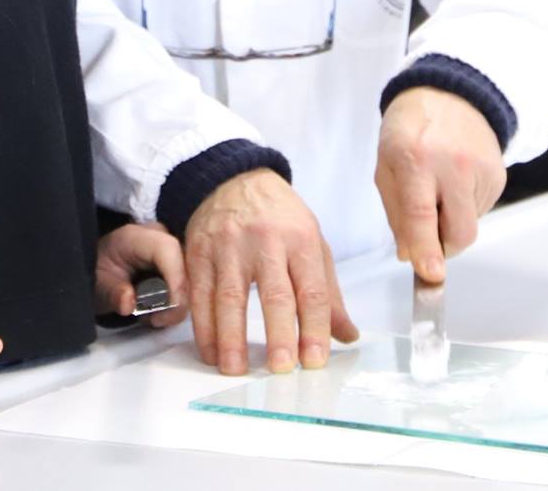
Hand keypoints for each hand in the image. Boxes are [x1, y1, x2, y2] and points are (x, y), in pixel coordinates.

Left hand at [95, 222, 187, 328]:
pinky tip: (158, 310)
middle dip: (177, 299)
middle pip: (186, 266)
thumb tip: (128, 303)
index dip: (176, 279)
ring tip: (151, 315)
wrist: (98, 270)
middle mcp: (159, 237)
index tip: (170, 308)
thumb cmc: (97, 274)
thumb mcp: (98, 286)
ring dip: (177, 304)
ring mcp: (171, 249)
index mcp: (137, 237)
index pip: (168, 250)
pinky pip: (189, 284)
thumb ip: (112, 293)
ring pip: (192, 278)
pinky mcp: (178, 264)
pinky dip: (177, 303)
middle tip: (155, 319)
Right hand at [184, 169, 356, 375]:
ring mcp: (229, 247)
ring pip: (230, 297)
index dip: (315, 328)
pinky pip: (200, 294)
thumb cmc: (278, 216)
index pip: (312, 290)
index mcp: (301, 240)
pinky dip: (204, 327)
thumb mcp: (312, 243)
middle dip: (279, 334)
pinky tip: (211, 351)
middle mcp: (266, 242)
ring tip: (236, 368)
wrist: (233, 179)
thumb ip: (328, 293)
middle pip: (274, 294)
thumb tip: (347, 336)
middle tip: (281, 368)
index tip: (315, 360)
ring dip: (232, 337)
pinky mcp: (200, 252)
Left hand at [375, 86, 505, 284]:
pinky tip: (456, 182)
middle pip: (459, 232)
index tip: (431, 275)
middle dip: (443, 248)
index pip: (422, 214)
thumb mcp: (386, 166)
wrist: (450, 94)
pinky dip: (465, 207)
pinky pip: (481, 210)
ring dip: (452, 222)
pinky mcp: (499, 175)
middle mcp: (453, 165)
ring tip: (440, 189)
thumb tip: (409, 255)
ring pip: (470, 225)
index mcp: (416, 160)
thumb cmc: (410, 129)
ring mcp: (481, 170)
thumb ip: (395, 213)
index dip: (426, 249)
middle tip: (428, 235)